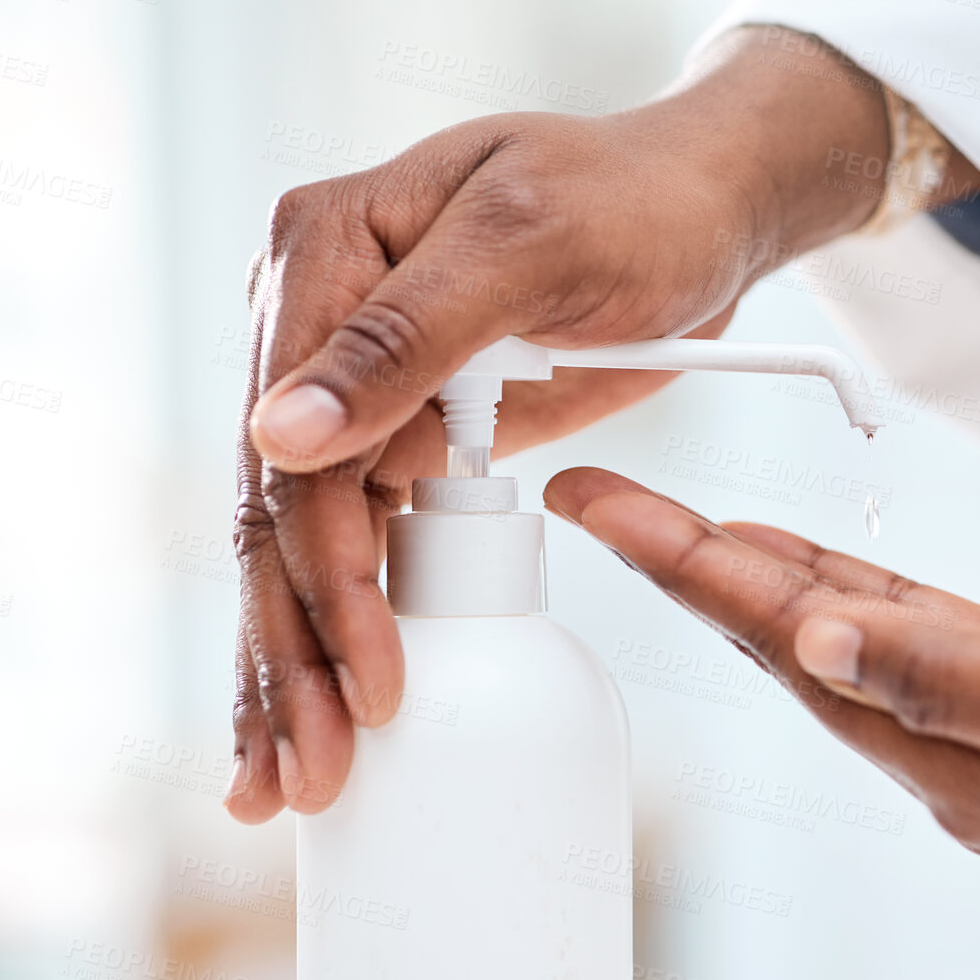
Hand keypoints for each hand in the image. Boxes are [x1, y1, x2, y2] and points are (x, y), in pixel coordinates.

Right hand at [226, 27, 902, 820]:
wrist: (700, 210)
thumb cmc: (633, 201)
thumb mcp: (531, 247)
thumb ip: (409, 335)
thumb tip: (278, 434)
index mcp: (323, 250)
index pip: (298, 446)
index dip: (326, 577)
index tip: (369, 679)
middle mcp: (314, 319)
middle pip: (282, 509)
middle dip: (294, 649)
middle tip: (310, 772)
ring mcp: (355, 382)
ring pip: (305, 541)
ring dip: (300, 661)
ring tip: (297, 777)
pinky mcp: (404, 430)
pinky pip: (361, 537)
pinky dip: (345, 622)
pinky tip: (326, 704)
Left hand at [543, 468, 979, 853]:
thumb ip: (960, 677)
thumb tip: (818, 649)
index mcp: (971, 770)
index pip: (794, 655)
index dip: (690, 573)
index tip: (598, 507)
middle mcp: (963, 761)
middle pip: (791, 647)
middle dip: (687, 567)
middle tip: (591, 493)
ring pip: (833, 635)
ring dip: (745, 572)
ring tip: (654, 515)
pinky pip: (897, 628)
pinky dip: (830, 581)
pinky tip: (780, 551)